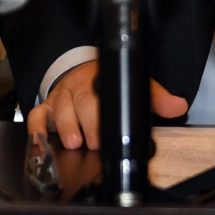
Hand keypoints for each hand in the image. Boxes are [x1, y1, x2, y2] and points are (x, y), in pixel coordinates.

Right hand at [25, 60, 189, 149]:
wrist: (80, 72)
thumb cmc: (105, 84)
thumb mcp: (135, 85)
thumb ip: (155, 97)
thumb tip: (178, 106)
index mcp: (101, 78)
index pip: (104, 93)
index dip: (105, 112)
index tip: (109, 131)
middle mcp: (79, 86)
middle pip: (81, 102)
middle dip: (87, 123)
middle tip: (93, 142)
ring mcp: (61, 97)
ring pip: (59, 109)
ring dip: (65, 126)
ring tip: (73, 142)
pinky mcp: (45, 107)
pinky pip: (37, 116)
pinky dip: (36, 128)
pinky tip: (40, 141)